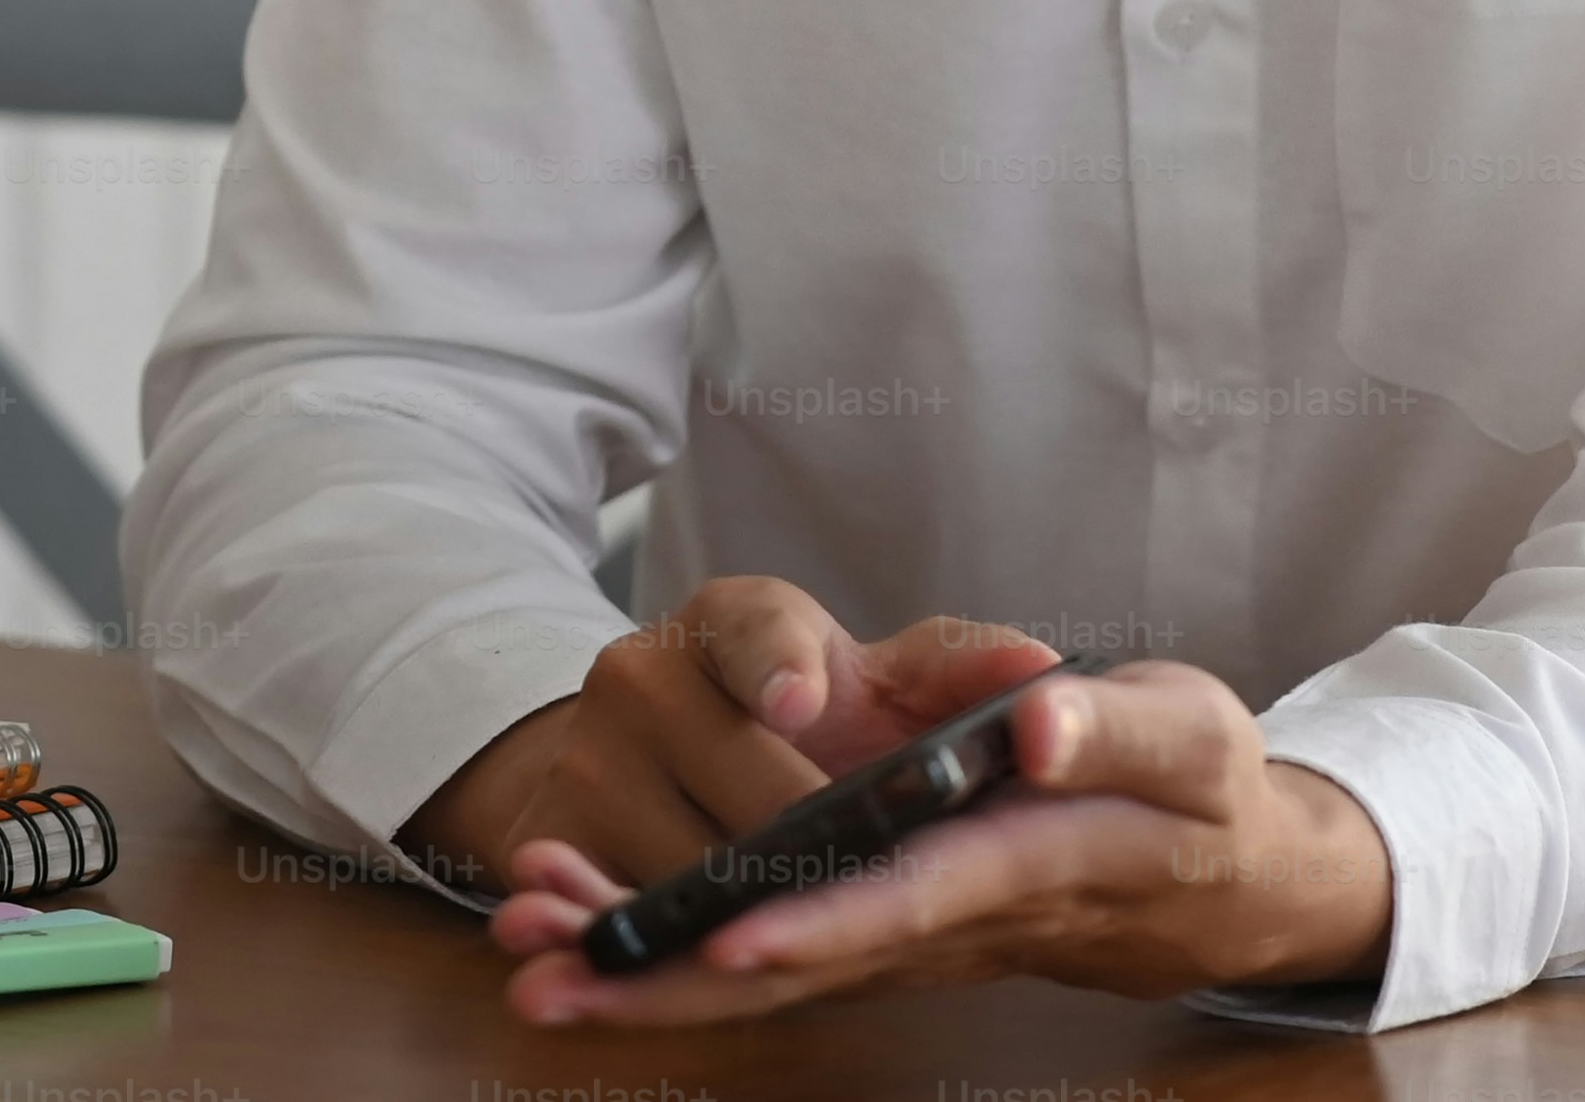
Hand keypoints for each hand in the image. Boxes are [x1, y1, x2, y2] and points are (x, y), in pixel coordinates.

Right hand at [400, 576, 1064, 895]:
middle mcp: (641, 674)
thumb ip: (960, 671)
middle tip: (872, 893)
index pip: (756, 629)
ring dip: (740, 914)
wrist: (663, 755)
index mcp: (731, 620)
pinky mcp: (543, 836)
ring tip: (776, 935)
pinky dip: (638, 944)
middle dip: (815, 852)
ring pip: (685, 865)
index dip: (781, 663)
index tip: (799, 698)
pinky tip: (631, 964)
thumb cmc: (809, 722)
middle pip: (748, 792)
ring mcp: (584, 758)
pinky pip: (605, 906)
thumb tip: (1041, 670)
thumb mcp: (878, 680)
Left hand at [479, 661, 1394, 1022]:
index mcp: (1029, 858)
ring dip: (646, 977)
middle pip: (808, 964)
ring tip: (528, 961)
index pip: (915, 896)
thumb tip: (1029, 728)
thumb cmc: (1197, 786)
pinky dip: (665, 954)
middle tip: (557, 979)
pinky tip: (570, 931)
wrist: (1218, 872)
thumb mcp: (1186, 734)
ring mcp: (909, 938)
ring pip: (770, 974)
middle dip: (681, 979)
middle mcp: (953, 920)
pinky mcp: (879, 934)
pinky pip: (766, 956)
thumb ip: (1107, 729)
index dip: (826, 921)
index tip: (732, 934)